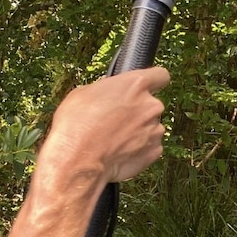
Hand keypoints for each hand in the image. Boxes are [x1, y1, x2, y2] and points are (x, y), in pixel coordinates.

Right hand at [40, 67, 170, 182]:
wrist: (78, 160)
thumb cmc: (77, 125)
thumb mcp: (84, 93)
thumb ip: (107, 90)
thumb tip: (110, 94)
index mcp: (135, 85)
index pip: (160, 75)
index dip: (153, 81)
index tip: (147, 87)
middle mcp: (151, 105)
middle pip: (152, 105)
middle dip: (139, 111)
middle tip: (117, 120)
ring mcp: (155, 129)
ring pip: (151, 126)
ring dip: (139, 131)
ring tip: (116, 139)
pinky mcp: (155, 150)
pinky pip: (151, 146)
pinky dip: (140, 148)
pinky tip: (120, 151)